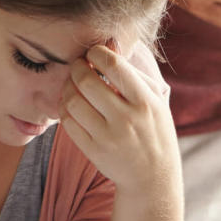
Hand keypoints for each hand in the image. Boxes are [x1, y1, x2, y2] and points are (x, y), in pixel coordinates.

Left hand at [58, 43, 180, 198]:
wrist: (152, 177)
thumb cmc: (153, 130)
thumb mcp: (155, 100)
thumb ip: (134, 73)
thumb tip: (110, 44)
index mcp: (145, 101)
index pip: (114, 66)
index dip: (97, 53)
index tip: (94, 53)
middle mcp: (126, 119)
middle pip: (87, 82)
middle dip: (77, 67)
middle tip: (79, 66)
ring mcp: (107, 137)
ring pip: (73, 102)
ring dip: (67, 87)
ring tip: (73, 84)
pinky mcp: (93, 150)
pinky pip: (68, 122)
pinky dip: (65, 108)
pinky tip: (71, 104)